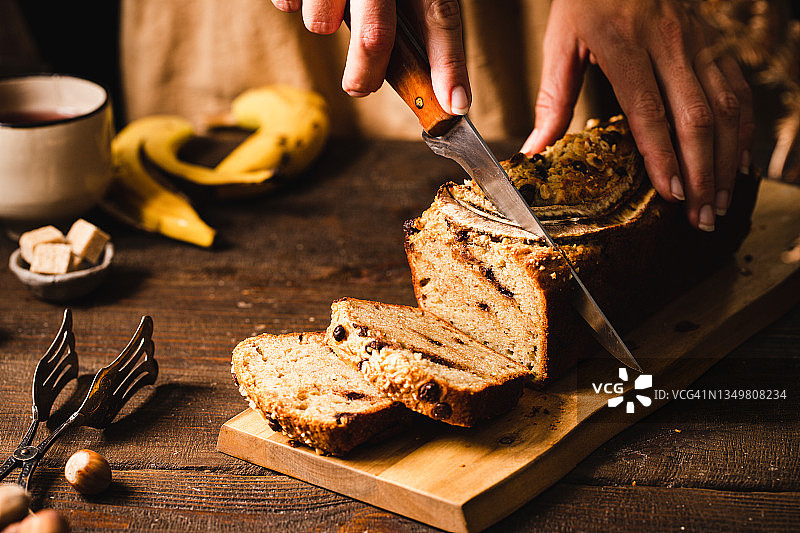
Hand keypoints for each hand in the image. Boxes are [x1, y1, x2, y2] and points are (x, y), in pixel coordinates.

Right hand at [270, 0, 470, 114]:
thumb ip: (421, 14)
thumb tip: (444, 86)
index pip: (441, 15)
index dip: (449, 63)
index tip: (455, 104)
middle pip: (375, 35)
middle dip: (366, 74)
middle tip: (361, 88)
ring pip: (321, 22)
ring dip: (322, 23)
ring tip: (330, 2)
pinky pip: (287, 2)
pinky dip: (294, 3)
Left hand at [521, 0, 753, 231]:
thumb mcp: (561, 42)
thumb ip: (552, 98)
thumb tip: (535, 150)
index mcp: (625, 44)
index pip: (648, 110)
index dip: (663, 155)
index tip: (670, 193)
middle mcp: (670, 43)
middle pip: (696, 116)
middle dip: (702, 173)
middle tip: (701, 216)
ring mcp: (699, 42)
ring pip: (725, 106)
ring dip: (726, 159)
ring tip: (719, 201)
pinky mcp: (714, 42)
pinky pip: (738, 89)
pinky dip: (743, 130)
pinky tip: (738, 163)